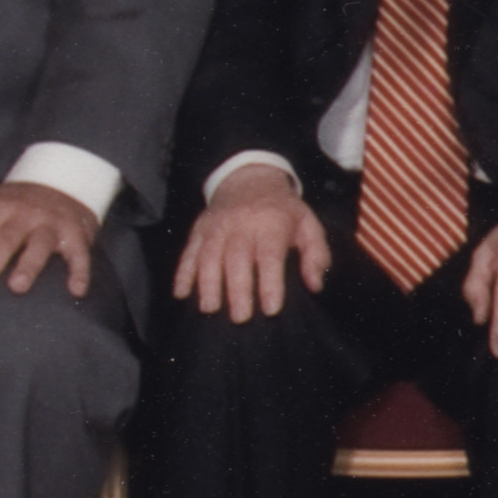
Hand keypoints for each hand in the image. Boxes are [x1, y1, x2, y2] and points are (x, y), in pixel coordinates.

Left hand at [0, 179, 99, 303]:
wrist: (62, 179)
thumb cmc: (15, 204)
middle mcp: (23, 213)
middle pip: (2, 242)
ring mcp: (51, 222)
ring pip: (39, 244)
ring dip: (28, 264)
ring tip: (16, 287)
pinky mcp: (76, 232)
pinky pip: (79, 253)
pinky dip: (79, 270)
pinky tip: (75, 290)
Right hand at [176, 165, 330, 323]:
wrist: (249, 178)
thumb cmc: (283, 211)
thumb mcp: (308, 224)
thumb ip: (316, 255)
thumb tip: (315, 285)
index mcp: (272, 223)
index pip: (270, 255)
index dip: (270, 283)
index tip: (271, 309)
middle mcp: (242, 223)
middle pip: (237, 259)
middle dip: (238, 290)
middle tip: (241, 318)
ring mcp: (217, 226)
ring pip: (209, 255)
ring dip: (207, 284)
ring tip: (210, 309)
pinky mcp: (199, 229)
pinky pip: (189, 251)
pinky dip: (183, 272)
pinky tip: (181, 294)